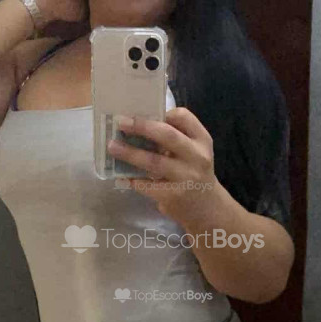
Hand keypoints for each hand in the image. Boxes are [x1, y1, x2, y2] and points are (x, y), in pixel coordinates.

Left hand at [107, 107, 223, 228]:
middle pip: (168, 136)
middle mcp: (197, 157)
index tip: (145, 112)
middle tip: (121, 123)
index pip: (184, 117)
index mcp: (202, 140)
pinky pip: (148, 185)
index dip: (163, 113)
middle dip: (142, 127)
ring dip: (130, 153)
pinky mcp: (174, 196)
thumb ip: (176, 139)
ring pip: (154, 161)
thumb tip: (138, 126)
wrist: (208, 209)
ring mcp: (186, 177)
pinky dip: (133, 180)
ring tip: (113, 147)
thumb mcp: (194, 153)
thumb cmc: (194, 173)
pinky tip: (121, 176)